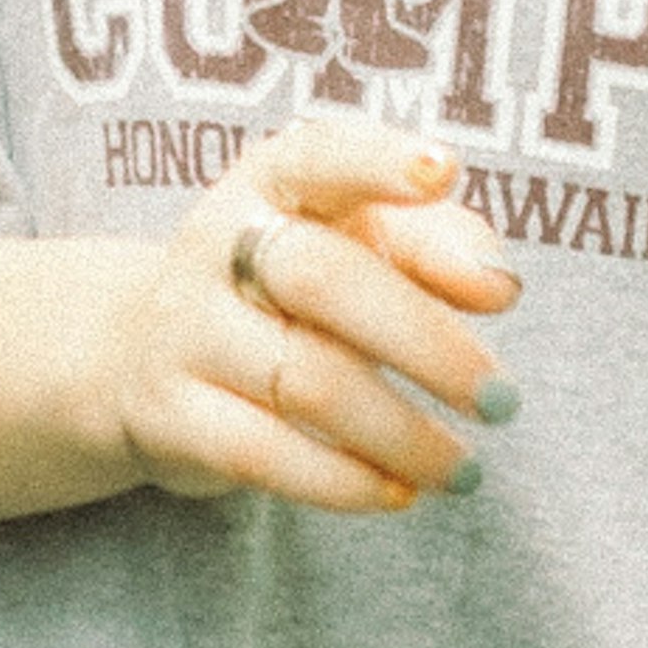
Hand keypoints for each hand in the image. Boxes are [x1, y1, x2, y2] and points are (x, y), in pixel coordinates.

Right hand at [104, 113, 520, 517]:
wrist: (145, 347)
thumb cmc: (293, 283)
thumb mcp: (359, 238)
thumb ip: (438, 242)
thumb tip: (497, 285)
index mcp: (270, 181)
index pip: (320, 155)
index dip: (378, 161)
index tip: (442, 172)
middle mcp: (218, 245)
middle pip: (324, 280)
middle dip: (425, 342)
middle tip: (501, 400)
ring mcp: (187, 331)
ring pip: (304, 380)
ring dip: (401, 433)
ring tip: (466, 468)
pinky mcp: (172, 415)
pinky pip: (262, 454)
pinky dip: (341, 480)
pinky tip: (400, 492)